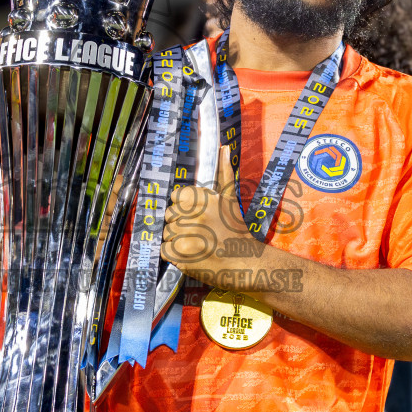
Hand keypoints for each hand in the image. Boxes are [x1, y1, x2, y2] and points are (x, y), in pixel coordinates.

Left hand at [162, 147, 252, 287]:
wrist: (246, 263)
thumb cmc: (237, 231)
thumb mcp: (231, 199)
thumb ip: (224, 172)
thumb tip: (224, 147)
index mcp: (202, 198)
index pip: (176, 197)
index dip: (184, 208)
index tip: (197, 217)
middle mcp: (194, 214)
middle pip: (170, 216)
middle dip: (181, 225)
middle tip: (201, 233)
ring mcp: (186, 234)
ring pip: (166, 233)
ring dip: (178, 241)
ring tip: (198, 244)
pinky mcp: (180, 253)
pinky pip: (164, 250)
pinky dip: (174, 255)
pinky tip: (191, 254)